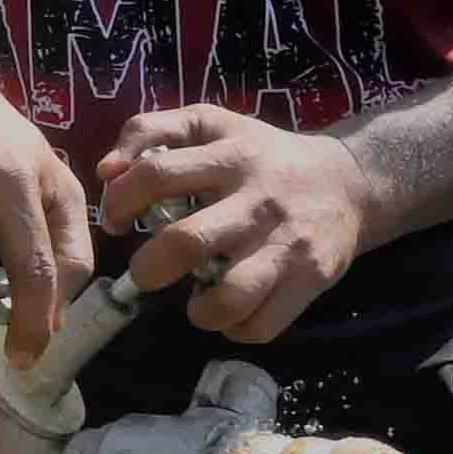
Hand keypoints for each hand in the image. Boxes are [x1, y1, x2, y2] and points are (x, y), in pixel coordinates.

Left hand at [101, 110, 383, 344]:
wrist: (347, 182)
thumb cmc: (262, 156)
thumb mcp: (211, 124)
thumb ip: (151, 131)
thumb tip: (105, 170)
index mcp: (228, 156)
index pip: (156, 175)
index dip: (121, 203)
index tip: (118, 222)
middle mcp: (258, 199)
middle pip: (187, 242)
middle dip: (149, 270)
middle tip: (147, 273)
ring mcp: (286, 242)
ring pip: (231, 296)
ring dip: (199, 311)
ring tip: (196, 303)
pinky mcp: (312, 278)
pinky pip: (262, 325)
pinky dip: (236, 328)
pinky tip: (232, 310)